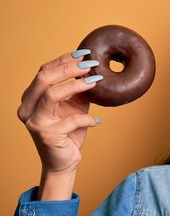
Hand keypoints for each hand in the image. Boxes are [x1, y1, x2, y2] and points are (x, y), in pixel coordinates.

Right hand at [17, 51, 102, 199]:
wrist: (64, 161)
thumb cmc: (69, 132)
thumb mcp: (75, 106)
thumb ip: (78, 89)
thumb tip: (91, 69)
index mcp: (31, 98)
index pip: (43, 71)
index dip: (63, 60)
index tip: (84, 54)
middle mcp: (27, 108)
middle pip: (43, 78)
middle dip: (68, 68)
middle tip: (90, 64)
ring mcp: (35, 122)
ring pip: (52, 95)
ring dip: (76, 86)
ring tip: (95, 82)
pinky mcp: (46, 135)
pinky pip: (70, 120)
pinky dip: (86, 118)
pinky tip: (97, 120)